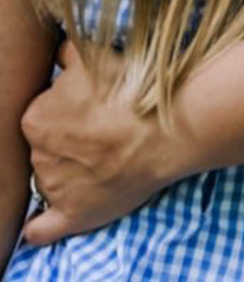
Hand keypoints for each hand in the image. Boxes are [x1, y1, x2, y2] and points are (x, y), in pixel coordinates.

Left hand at [21, 43, 188, 246]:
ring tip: (102, 158)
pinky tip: (42, 220)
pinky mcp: (72, 215)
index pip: (42, 114)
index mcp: (36, 118)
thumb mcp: (92, 57)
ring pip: (50, 178)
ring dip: (66, 171)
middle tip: (99, 129)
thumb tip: (59, 56)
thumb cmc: (130, 90)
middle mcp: (38, 155)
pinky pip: (41, 229)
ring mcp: (54, 188)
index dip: (65, 109)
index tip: (88, 107)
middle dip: (66, 138)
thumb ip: (66, 55)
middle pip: (46, 146)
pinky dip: (39, 226)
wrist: (166, 127)